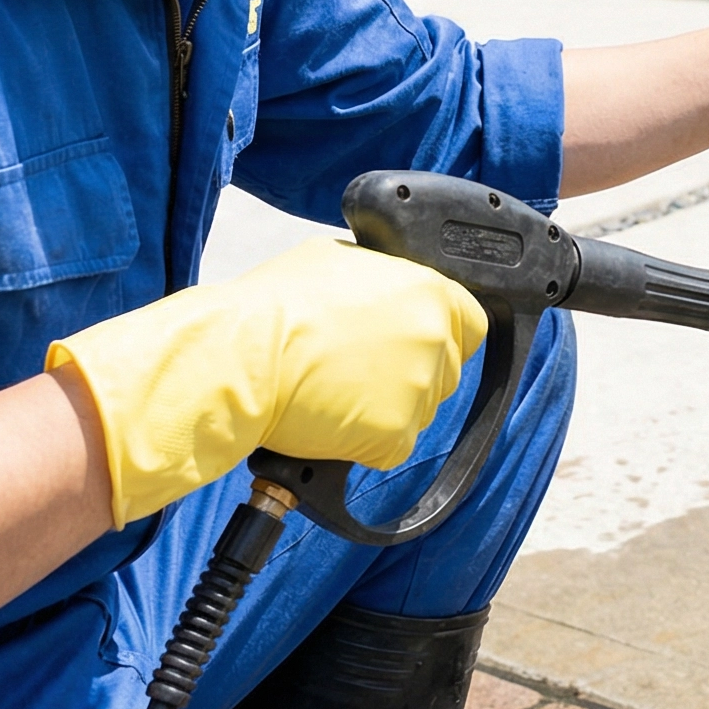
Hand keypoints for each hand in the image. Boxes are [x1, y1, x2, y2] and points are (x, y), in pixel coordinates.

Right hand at [45, 239, 486, 525]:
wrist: (238, 359)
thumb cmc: (272, 307)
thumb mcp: (335, 261)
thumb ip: (379, 277)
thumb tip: (383, 284)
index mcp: (428, 291)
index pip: (471, 323)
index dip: (443, 335)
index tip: (415, 346)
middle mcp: (433, 340)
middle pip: (446, 370)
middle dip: (410, 375)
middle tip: (358, 372)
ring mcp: (418, 390)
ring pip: (418, 411)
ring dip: (386, 409)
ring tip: (333, 392)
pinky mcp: (394, 436)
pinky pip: (391, 447)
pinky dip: (365, 444)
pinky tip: (329, 420)